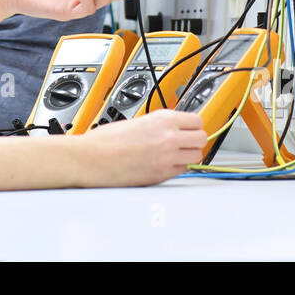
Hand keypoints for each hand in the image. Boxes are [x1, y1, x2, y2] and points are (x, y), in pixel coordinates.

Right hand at [80, 110, 207, 185]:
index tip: (189, 128)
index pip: (197, 121)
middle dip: (194, 140)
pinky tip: (164, 164)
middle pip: (202, 138)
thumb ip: (159, 124)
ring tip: (175, 154)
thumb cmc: (106, 140)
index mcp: (163, 119)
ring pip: (196, 156)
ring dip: (188, 155)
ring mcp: (167, 157)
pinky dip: (177, 168)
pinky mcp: (162, 175)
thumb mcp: (138, 121)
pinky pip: (182, 171)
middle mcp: (169, 137)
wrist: (92, 158)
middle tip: (185, 142)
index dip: (192, 125)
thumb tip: (174, 129)